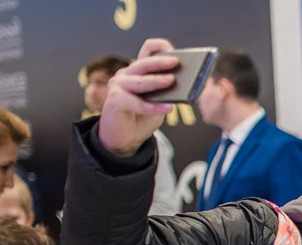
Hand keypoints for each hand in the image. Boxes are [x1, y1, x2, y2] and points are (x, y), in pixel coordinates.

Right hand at [97, 38, 179, 156]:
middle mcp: (127, 74)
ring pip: (140, 81)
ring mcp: (119, 85)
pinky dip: (153, 106)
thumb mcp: (159, 102)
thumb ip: (168, 93)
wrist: (124, 139)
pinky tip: (168, 108)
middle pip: (144, 63)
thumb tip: (187, 87)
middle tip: (176, 62)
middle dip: (161, 62)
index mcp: (139, 71)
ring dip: (156, 81)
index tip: (176, 51)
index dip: (160, 47)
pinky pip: (137, 103)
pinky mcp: (115, 100)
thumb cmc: (142, 118)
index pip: (148, 50)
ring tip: (172, 81)